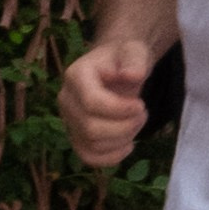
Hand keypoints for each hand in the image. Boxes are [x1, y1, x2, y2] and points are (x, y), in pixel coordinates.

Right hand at [60, 35, 154, 167]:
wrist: (115, 67)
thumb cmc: (123, 58)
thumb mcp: (134, 52)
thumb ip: (134, 61)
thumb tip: (133, 75)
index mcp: (75, 75)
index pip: (91, 102)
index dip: (119, 109)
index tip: (141, 105)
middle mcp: (66, 99)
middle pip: (91, 128)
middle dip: (124, 127)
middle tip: (143, 114)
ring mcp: (68, 120)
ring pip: (92, 145)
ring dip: (122, 140)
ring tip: (136, 123)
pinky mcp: (76, 136)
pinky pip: (88, 157)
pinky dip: (111, 157)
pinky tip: (128, 144)